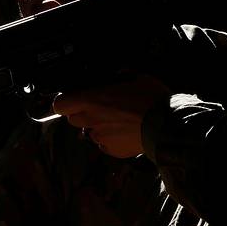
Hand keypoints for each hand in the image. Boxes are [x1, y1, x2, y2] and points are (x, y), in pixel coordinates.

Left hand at [52, 75, 170, 157]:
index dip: (65, 102)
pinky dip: (111, 139)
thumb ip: (118, 77)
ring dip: (98, 126)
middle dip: (83, 113)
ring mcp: (100, 137)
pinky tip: (126, 132)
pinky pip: (104, 144)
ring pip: (90, 132)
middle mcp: (91, 120)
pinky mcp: (111, 150)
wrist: (167, 125)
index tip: (72, 100)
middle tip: (100, 108)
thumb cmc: (151, 99)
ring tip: (118, 121)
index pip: (60, 105)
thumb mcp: (135, 77)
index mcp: (92, 100)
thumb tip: (117, 75)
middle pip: (73, 119)